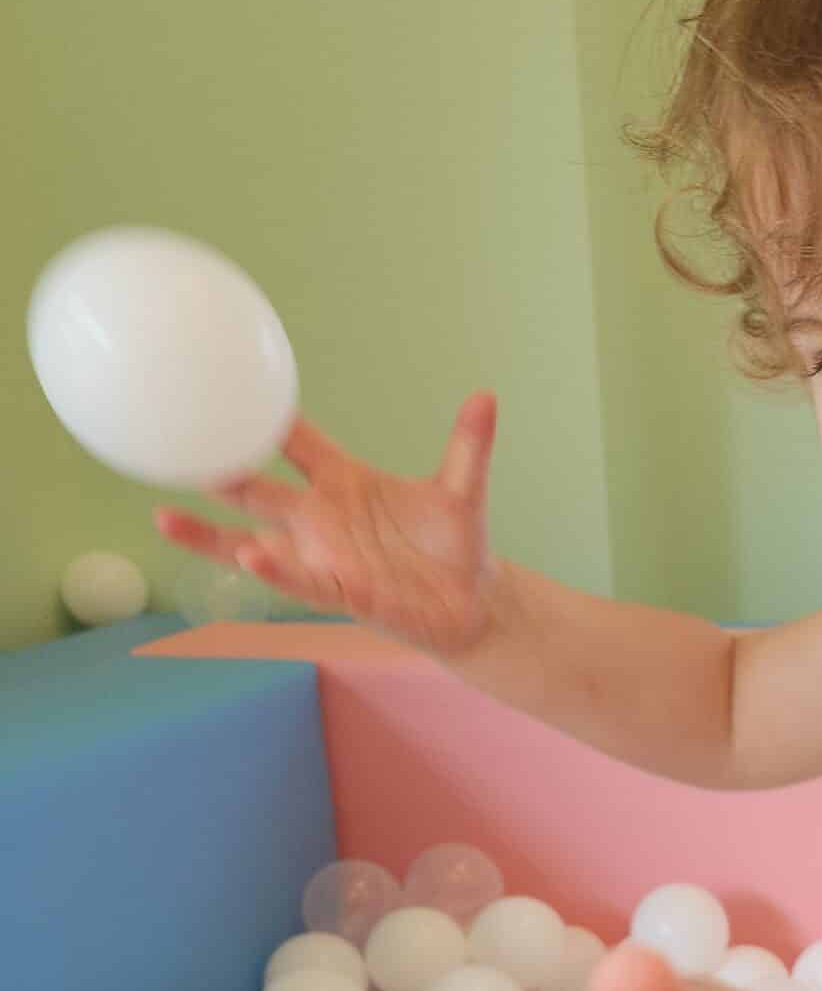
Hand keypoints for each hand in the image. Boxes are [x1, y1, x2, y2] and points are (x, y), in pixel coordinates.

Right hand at [151, 393, 502, 656]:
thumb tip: (486, 397)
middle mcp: (323, 518)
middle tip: (170, 446)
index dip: (264, 417)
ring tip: (165, 517)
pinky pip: (300, 580)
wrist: (476, 604)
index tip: (223, 386)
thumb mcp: (463, 491)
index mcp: (344, 482)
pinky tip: (250, 555)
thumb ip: (468, 446)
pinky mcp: (342, 591)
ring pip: (253, 543)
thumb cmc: (456, 546)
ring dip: (211, 534)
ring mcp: (326, 556)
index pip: (294, 442)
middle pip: (256, 489)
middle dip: (218, 470)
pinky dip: (276, 569)